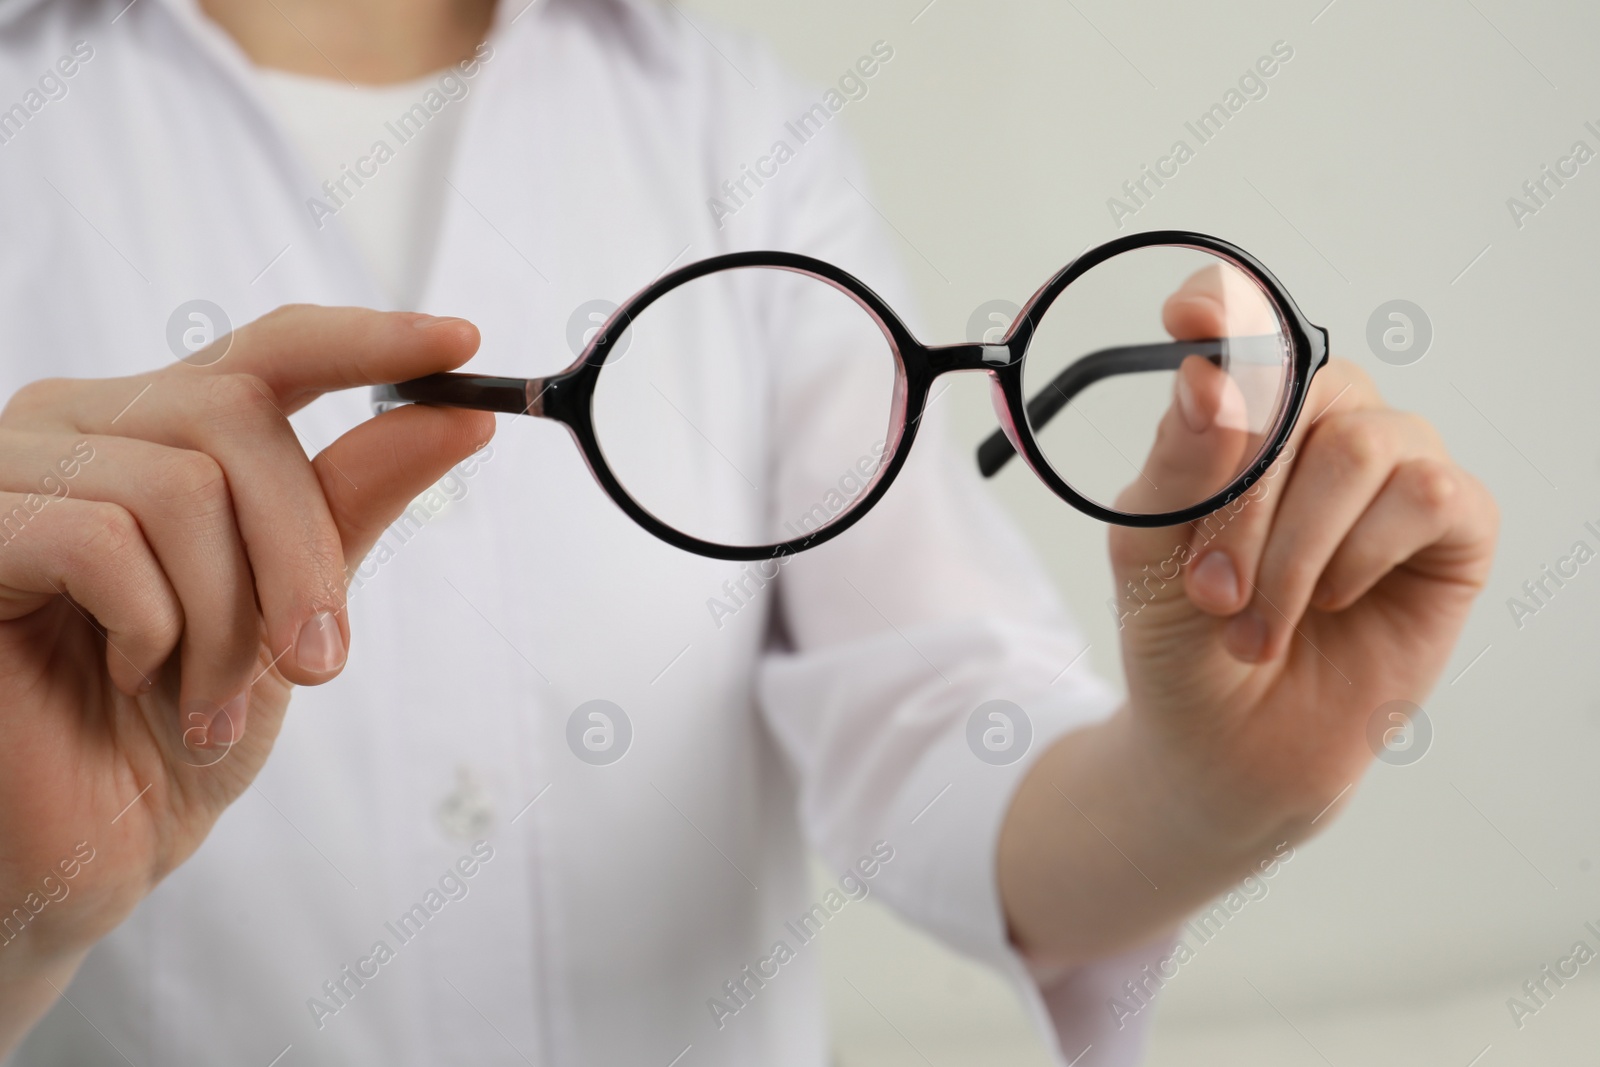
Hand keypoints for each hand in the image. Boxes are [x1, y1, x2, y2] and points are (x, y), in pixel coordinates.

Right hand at [0, 307, 493, 1045]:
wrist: (76, 849)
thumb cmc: (172, 728)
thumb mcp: (287, 612)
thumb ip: (351, 506)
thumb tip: (462, 415)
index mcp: (154, 431)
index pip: (268, 350)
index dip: (366, 340)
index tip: (462, 342)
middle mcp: (75, 428)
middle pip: (235, 419)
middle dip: (299, 553)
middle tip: (316, 663)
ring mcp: (6, 475)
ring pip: (177, 486)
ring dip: (224, 620)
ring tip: (204, 702)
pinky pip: (98, 540)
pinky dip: (148, 626)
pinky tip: (125, 677)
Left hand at [998, 267, 1496, 964]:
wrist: (1224, 744)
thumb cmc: (1182, 639)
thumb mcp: (1146, 551)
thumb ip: (1178, 466)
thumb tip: (1207, 378)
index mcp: (1242, 415)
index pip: (1245, 318)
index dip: (1225, 303)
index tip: (1188, 320)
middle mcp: (1323, 426)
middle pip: (1306, 385)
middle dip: (1245, 496)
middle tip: (1208, 589)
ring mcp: (1394, 470)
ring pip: (1365, 443)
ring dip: (1296, 546)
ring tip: (1255, 623)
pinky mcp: (1455, 526)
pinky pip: (1426, 494)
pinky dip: (1360, 555)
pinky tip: (1332, 600)